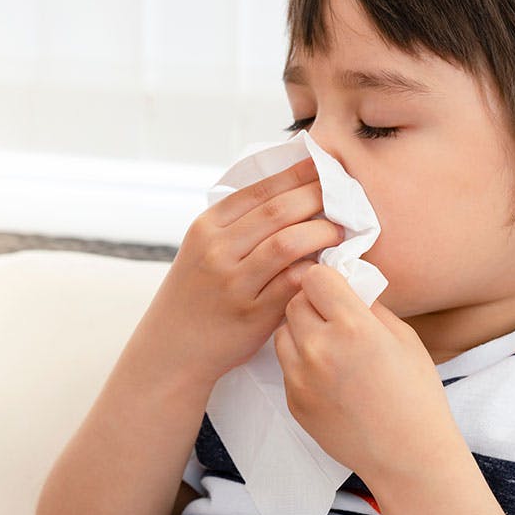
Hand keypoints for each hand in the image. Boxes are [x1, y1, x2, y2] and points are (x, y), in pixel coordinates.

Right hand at [130, 158, 344, 386]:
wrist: (173, 347)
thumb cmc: (197, 292)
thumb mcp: (204, 248)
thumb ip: (239, 223)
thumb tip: (292, 192)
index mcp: (207, 226)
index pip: (259, 190)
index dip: (296, 175)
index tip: (322, 167)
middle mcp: (217, 250)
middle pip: (277, 211)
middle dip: (316, 197)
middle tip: (341, 195)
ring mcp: (233, 282)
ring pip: (287, 244)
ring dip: (321, 232)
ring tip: (340, 230)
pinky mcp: (251, 313)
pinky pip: (292, 282)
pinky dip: (314, 269)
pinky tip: (327, 264)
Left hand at [274, 264, 450, 482]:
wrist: (409, 456)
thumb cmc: (416, 394)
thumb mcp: (403, 337)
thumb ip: (368, 305)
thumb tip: (345, 281)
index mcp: (354, 327)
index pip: (314, 277)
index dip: (325, 279)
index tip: (335, 288)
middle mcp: (321, 349)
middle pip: (295, 301)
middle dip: (313, 303)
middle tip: (333, 317)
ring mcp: (302, 378)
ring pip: (283, 332)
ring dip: (301, 331)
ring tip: (329, 347)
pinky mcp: (294, 401)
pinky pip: (286, 365)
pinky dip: (301, 363)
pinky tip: (329, 376)